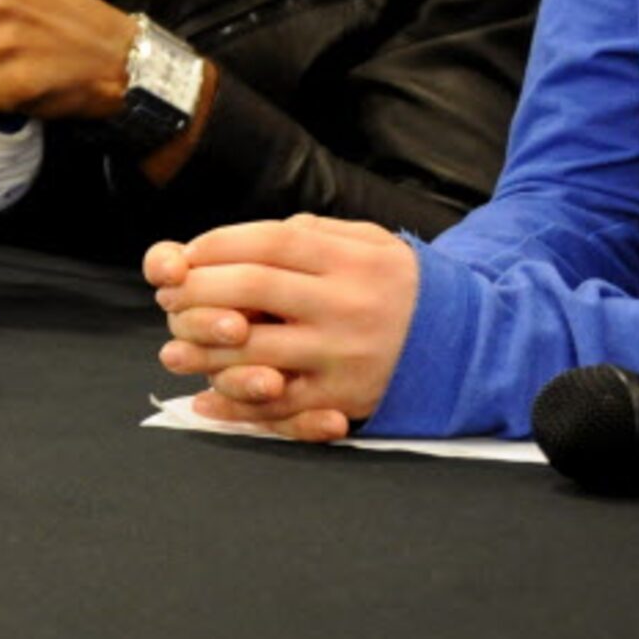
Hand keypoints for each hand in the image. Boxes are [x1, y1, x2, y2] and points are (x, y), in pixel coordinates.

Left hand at [142, 216, 418, 441]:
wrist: (468, 344)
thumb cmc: (399, 287)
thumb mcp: (369, 243)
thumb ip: (310, 233)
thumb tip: (238, 241)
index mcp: (350, 259)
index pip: (267, 242)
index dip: (215, 246)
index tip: (185, 256)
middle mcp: (347, 303)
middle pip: (252, 288)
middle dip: (197, 291)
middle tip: (169, 299)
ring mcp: (343, 353)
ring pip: (254, 349)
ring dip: (202, 350)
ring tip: (173, 348)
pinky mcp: (343, 398)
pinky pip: (278, 405)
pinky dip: (234, 405)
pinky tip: (204, 399)